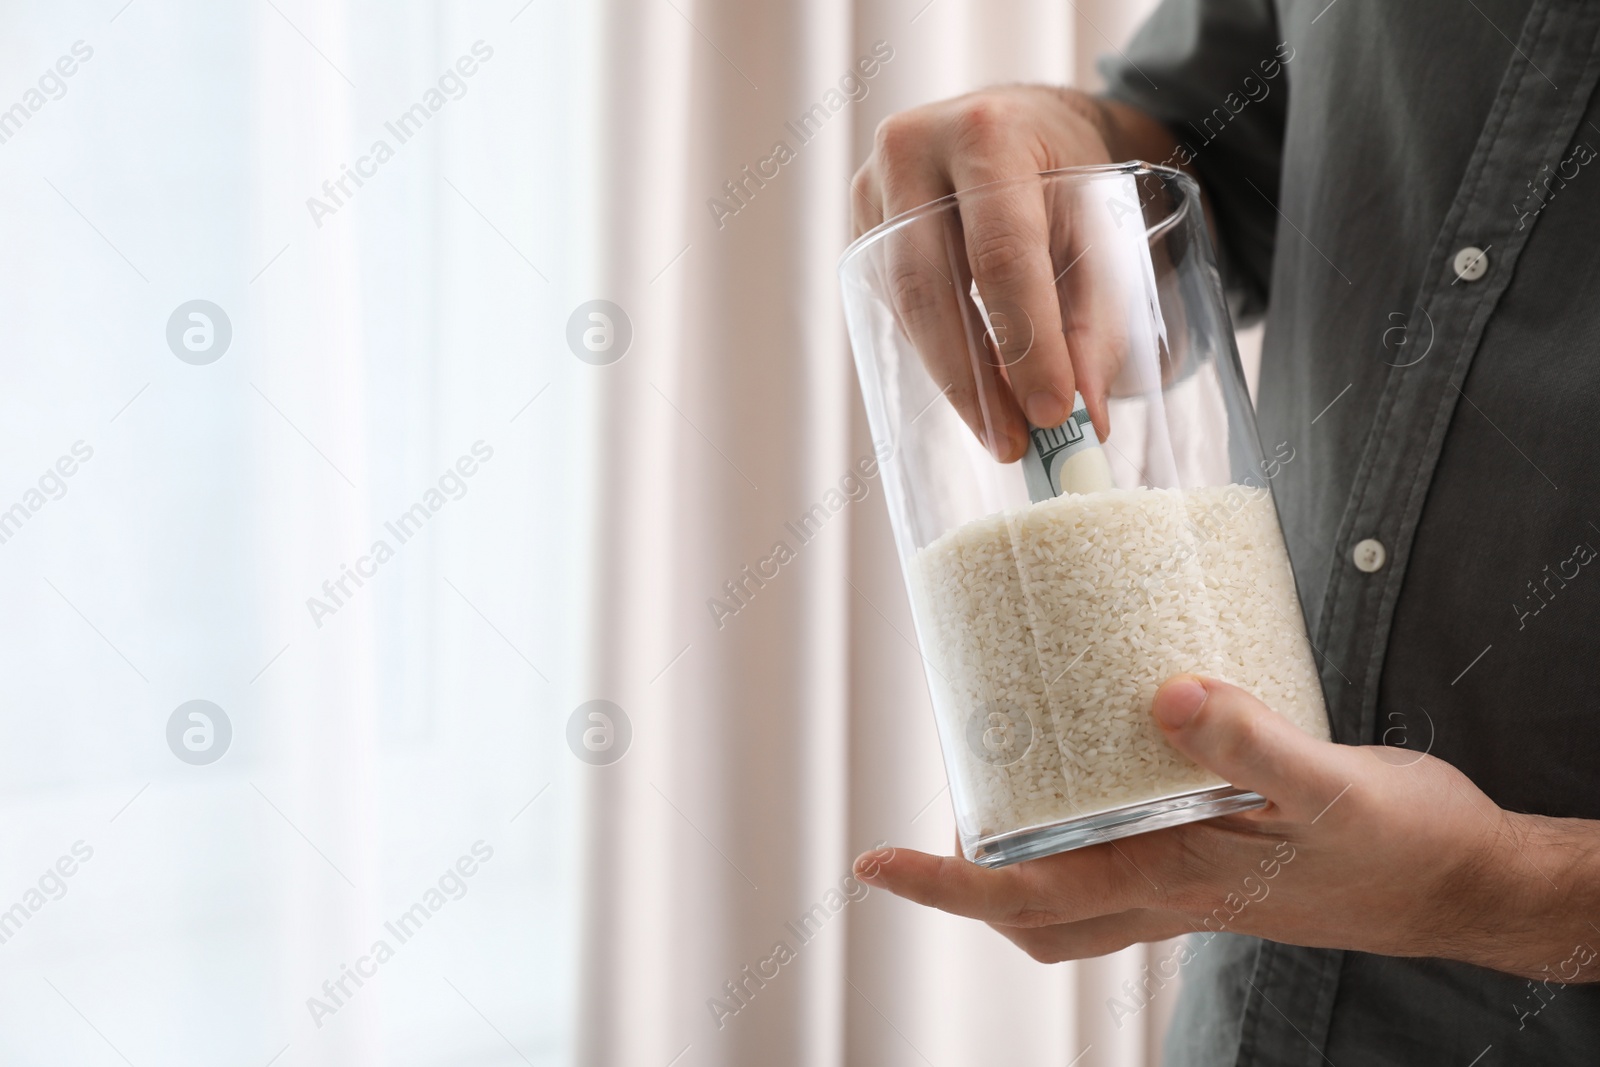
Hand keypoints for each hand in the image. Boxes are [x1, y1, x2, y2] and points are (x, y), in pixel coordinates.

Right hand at [851, 86, 1183, 460]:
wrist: (1019, 122)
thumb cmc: (1065, 170)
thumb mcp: (1100, 225)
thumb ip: (1096, 316)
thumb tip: (1088, 416)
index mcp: (987, 132)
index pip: (1000, 251)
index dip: (1027, 339)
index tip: (1054, 413)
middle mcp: (914, 150)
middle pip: (930, 286)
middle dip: (974, 378)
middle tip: (1013, 444)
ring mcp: (873, 188)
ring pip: (906, 305)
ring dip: (954, 378)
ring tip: (1002, 432)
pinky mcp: (861, 227)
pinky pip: (895, 304)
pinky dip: (938, 352)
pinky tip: (974, 389)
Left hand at [854, 676, 1599, 981]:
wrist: (1464, 882)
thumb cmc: (1401, 846)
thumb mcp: (1327, 787)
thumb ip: (1247, 741)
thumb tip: (1166, 693)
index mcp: (1172, 880)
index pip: (1024, 896)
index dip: (941, 885)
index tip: (874, 864)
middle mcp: (1166, 894)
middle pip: (1031, 913)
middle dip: (969, 876)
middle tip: (943, 808)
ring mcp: (1189, 886)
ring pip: (1071, 898)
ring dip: (1020, 859)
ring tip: (999, 782)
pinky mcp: (1216, 861)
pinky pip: (1122, 863)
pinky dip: (1084, 831)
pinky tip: (1098, 766)